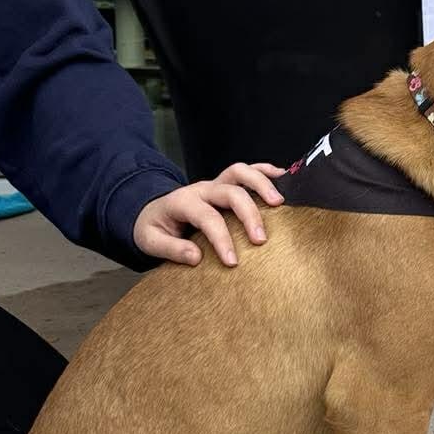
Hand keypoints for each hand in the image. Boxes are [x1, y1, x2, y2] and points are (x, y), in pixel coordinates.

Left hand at [132, 162, 285, 266]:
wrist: (153, 212)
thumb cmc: (154, 228)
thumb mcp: (151, 241)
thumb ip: (171, 249)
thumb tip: (195, 256)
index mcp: (183, 202)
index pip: (207, 217)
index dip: (221, 239)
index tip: (232, 262)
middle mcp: (202, 189)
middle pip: (230, 192)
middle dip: (248, 214)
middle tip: (261, 240)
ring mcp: (215, 184)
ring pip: (240, 173)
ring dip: (261, 184)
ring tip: (278, 203)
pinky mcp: (226, 185)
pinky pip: (247, 171)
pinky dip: (265, 171)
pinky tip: (282, 176)